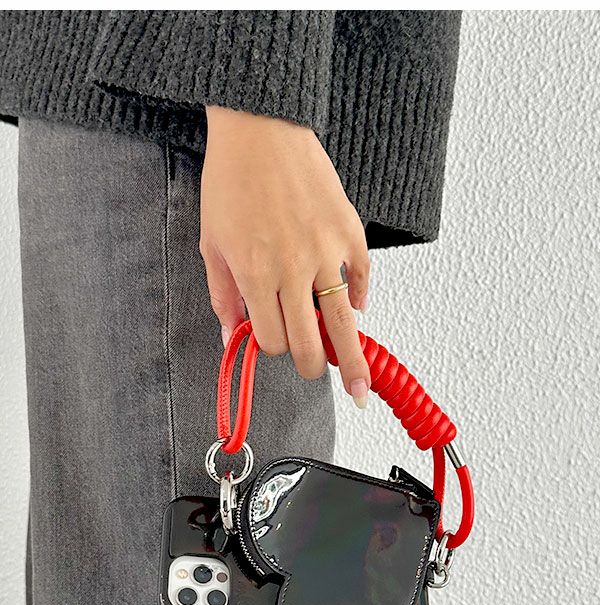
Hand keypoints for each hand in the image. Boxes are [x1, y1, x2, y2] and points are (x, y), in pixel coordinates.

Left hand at [200, 106, 370, 407]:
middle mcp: (294, 271)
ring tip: (362, 388)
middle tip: (313, 371)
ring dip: (353, 363)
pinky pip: (364, 279)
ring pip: (344, 324)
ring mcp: (328, 253)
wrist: (262, 129)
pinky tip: (358, 308)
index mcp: (256, 276)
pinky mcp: (351, 233)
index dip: (272, 347)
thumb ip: (223, 297)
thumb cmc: (231, 183)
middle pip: (309, 344)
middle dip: (310, 367)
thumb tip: (233, 340)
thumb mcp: (212, 244)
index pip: (273, 341)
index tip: (272, 338)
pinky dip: (362, 299)